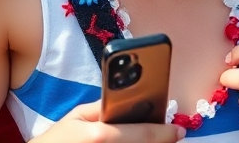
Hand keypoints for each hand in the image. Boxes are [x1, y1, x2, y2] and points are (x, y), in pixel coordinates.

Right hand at [35, 100, 184, 141]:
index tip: (179, 131)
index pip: (141, 133)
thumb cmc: (59, 139)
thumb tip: (124, 100)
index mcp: (101, 135)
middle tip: (170, 137)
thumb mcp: (76, 117)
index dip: (164, 132)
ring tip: (157, 141)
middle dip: (161, 142)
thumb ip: (100, 107)